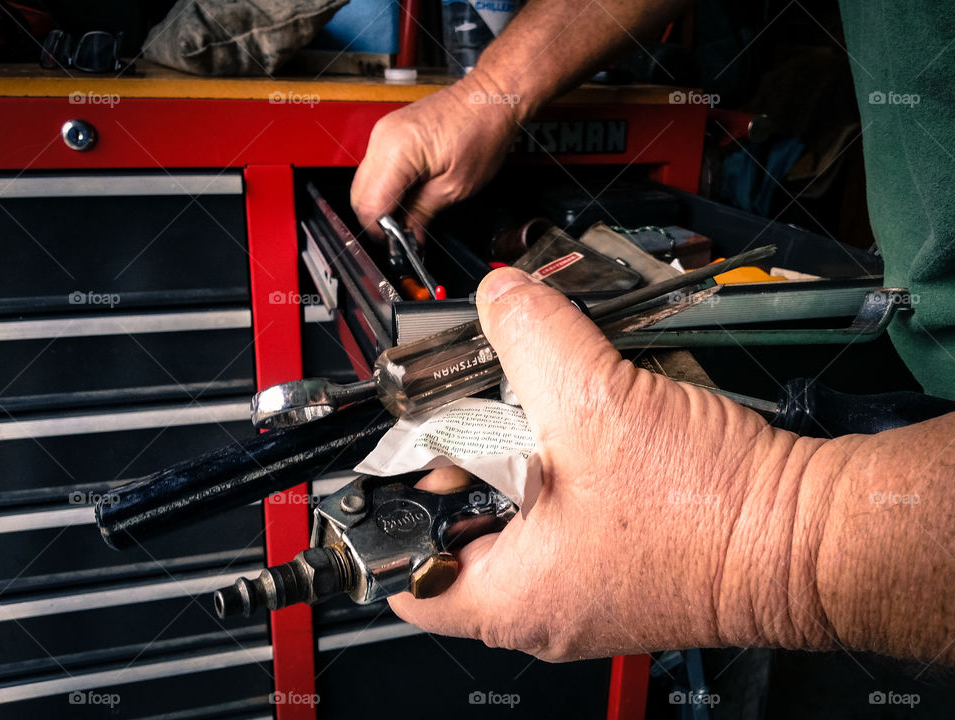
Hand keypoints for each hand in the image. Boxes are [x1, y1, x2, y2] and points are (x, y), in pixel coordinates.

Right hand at [350, 69, 521, 240]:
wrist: (490, 99)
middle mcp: (382, 139)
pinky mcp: (389, 134)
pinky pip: (376, 169)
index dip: (382, 231)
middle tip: (402, 235)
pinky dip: (387, 188)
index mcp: (397, 151)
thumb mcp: (455, 187)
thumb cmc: (482, 132)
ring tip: (408, 216)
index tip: (397, 244)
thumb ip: (423, 214)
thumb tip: (408, 235)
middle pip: (359, 196)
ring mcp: (383, 134)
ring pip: (365, 184)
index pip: (370, 205)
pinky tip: (408, 196)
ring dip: (382, 205)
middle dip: (377, 221)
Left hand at [389, 268, 830, 660]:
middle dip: (467, 457)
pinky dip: (563, 461)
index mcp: (510, 597)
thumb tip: (500, 297)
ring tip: (544, 410)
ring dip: (522, 451)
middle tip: (485, 409)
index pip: (406, 573)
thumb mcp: (594, 402)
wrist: (806, 531)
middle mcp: (541, 606)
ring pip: (515, 512)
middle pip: (458, 526)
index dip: (396, 507)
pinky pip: (563, 509)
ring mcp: (581, 586)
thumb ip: (530, 336)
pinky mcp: (617, 559)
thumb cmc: (712, 512)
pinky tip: (588, 425)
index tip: (411, 455)